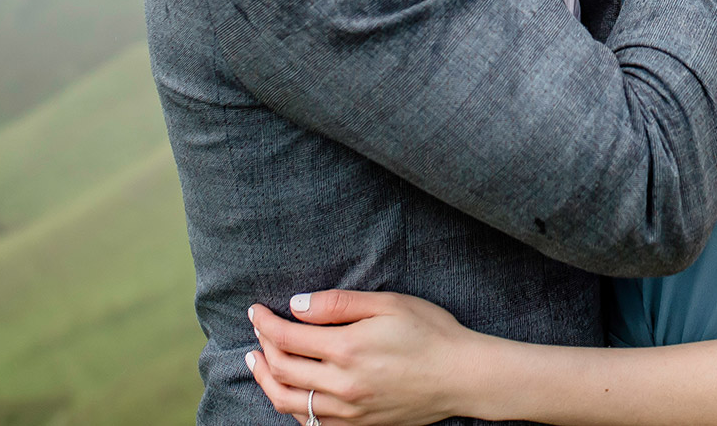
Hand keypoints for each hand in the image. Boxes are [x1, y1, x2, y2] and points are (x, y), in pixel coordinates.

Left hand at [245, 291, 475, 424]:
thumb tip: (297, 305)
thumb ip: (338, 303)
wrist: (461, 376)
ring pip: (289, 402)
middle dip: (262, 347)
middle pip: (282, 370)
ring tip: (258, 363)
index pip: (287, 337)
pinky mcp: (357, 425)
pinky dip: (291, 407)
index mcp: (347, 349)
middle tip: (257, 331)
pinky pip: (310, 423)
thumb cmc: (430, 333)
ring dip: (267, 381)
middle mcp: (342, 385)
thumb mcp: (388, 303)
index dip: (265, 323)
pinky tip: (289, 392)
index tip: (256, 311)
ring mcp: (348, 411)